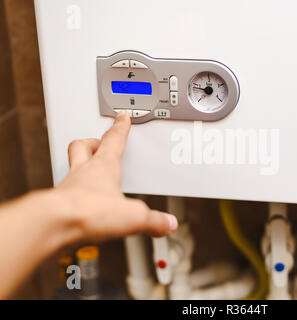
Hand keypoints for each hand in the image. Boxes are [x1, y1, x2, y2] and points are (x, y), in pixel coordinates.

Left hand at [52, 111, 177, 242]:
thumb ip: (154, 220)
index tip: (122, 118)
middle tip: (99, 141)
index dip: (120, 127)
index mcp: (104, 166)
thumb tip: (168, 223)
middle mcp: (83, 171)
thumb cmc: (88, 211)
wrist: (55, 225)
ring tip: (89, 171)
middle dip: (94, 140)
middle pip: (85, 145)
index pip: (114, 140)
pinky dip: (74, 193)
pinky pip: (65, 191)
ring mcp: (68, 186)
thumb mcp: (134, 216)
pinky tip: (80, 203)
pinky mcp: (57, 204)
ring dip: (80, 163)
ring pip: (72, 165)